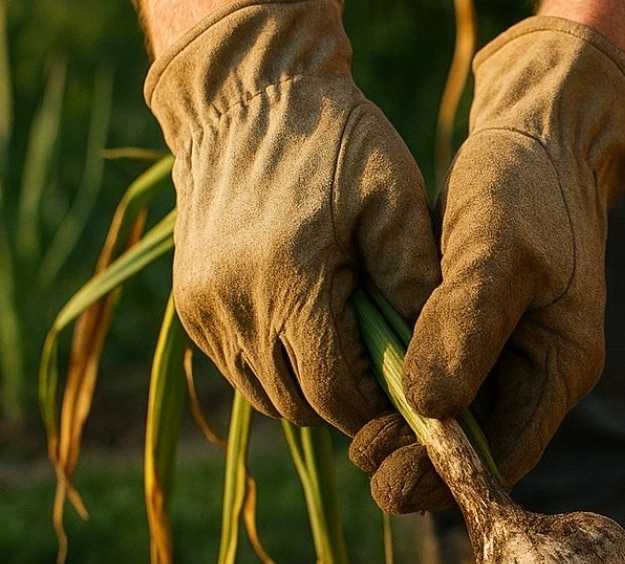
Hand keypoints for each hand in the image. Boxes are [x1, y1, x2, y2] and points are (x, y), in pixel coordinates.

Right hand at [146, 0, 438, 434]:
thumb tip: (436, 353)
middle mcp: (234, 308)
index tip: (413, 388)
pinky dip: (276, 367)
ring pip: (265, 395)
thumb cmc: (335, 143)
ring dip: (310, 389)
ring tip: (353, 352)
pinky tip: (312, 332)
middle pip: (299, 406)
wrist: (246, 97)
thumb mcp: (394, 198)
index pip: (336, 395)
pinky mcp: (189, 305)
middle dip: (348, 403)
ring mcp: (204, 310)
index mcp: (290, 286)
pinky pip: (238, 367)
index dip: (378, 405)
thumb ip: (414, 278)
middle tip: (389, 376)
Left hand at [352, 17, 624, 513]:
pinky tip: (355, 384)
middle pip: (475, 447)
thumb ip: (463, 325)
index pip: (507, 452)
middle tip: (360, 457)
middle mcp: (534, 373)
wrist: (540, 132)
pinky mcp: (471, 329)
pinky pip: (432, 376)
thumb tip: (427, 406)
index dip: (449, 477)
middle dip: (418, 463)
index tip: (388, 476)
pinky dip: (395, 387)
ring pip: (449, 417)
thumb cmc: (527, 186)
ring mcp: (503, 353)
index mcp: (560, 367)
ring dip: (401, 429)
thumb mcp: (497, 251)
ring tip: (351, 428)